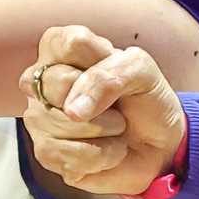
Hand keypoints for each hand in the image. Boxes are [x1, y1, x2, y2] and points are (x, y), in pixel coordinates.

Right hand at [21, 24, 186, 195]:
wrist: (158, 144)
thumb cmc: (145, 99)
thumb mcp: (141, 71)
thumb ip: (107, 76)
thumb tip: (71, 112)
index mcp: (59, 49)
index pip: (69, 43)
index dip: (102, 60)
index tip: (117, 71)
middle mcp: (41, 81)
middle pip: (59, 82)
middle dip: (102, 99)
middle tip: (116, 104)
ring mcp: (39, 117)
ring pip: (65, 122)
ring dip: (107, 129)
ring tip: (114, 128)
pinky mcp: (46, 152)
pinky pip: (68, 154)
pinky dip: (102, 155)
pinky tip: (107, 150)